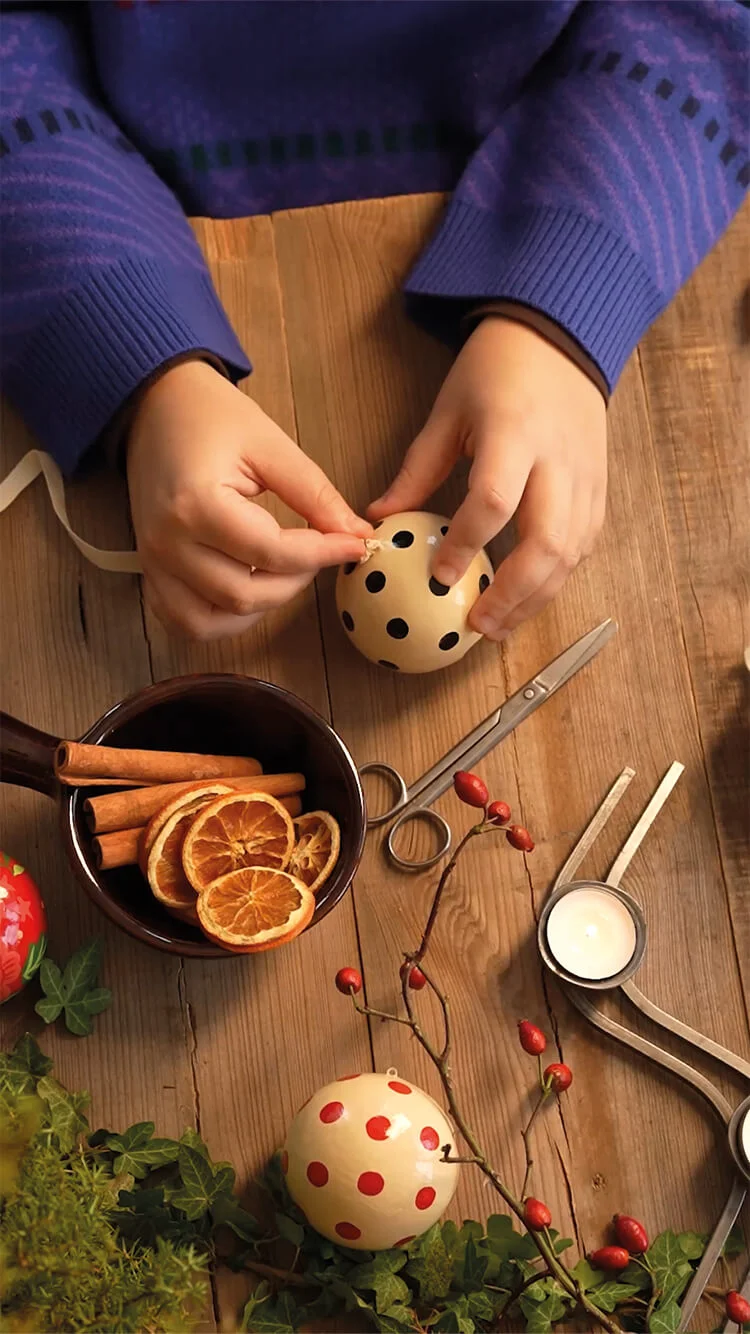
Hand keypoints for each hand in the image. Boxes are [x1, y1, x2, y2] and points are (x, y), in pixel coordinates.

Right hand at [127, 360, 369, 638]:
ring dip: (260, 606)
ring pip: (213, 621)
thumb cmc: (211, 416)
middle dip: (296, 580)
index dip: (322, 554)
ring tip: (284, 571)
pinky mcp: (150, 570)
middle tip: (319, 550)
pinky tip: (249, 589)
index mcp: (196, 504)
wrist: (155, 404)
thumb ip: (315, 494)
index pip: (271, 553)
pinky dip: (221, 619)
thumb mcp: (270, 445)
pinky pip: (185, 621)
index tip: (355, 544)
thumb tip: (357, 534)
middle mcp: (167, 542)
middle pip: (244, 595)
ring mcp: (153, 562)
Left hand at [369, 318, 606, 639]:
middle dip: (513, 593)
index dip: (466, 544)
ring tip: (500, 625)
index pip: (494, 501)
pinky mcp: (599, 488)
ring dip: (537, 598)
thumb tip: (380, 519)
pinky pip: (585, 545)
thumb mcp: (448, 410)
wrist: (560, 338)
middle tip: (478, 624)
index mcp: (514, 432)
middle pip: (546, 543)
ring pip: (571, 554)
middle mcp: (558, 460)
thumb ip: (418, 469)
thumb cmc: (497, 369)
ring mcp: (586, 477)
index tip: (439, 576)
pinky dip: (558, 577)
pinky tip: (529, 596)